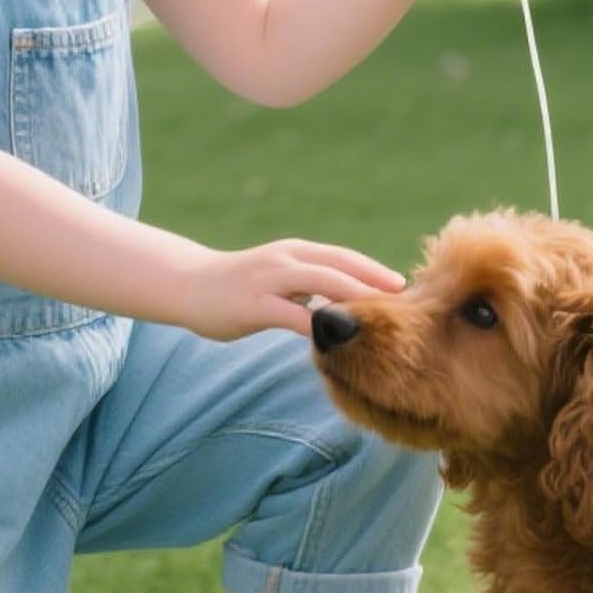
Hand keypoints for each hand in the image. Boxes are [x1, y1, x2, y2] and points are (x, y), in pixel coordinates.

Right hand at [181, 239, 406, 342]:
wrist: (186, 285)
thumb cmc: (236, 287)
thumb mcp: (277, 280)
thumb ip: (308, 289)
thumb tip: (344, 307)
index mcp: (295, 252)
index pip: (343, 257)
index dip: (374, 269)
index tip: (403, 287)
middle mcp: (285, 259)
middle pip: (340, 265)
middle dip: (374, 280)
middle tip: (405, 297)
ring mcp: (268, 280)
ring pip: (321, 283)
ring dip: (354, 297)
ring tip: (383, 314)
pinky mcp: (253, 304)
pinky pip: (292, 315)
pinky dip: (318, 326)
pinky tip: (337, 340)